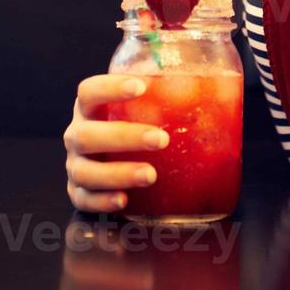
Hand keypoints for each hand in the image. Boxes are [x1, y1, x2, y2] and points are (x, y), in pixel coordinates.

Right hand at [63, 74, 168, 211]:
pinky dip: (103, 201)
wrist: (114, 162)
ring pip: (85, 172)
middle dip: (123, 137)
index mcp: (89, 108)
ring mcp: (75, 166)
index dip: (110, 88)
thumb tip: (214, 88)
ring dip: (117, 173)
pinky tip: (124, 200)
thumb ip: (171, 96)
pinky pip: (84, 200)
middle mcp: (77, 135)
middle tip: (161, 139)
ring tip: (150, 175)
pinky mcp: (79, 193)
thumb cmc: (136, 126)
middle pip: (87, 135)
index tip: (141, 87)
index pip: (89, 91)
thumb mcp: (146, 108)